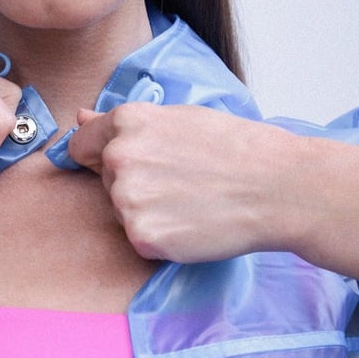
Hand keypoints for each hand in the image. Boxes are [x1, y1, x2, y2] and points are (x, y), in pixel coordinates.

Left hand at [68, 103, 290, 262]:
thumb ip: (123, 123)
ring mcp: (129, 199)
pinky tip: (192, 223)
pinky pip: (139, 239)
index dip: (102, 156)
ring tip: (191, 200)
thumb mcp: (179, 118)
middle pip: (104, 180)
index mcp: (128, 122)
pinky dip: (162, 238)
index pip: (82, 144)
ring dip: (147, 211)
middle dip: (133, 183)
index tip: (132, 165)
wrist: (278, 187)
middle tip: (181, 181)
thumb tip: (80, 118)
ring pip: (121, 211)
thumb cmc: (237, 148)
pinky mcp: (142, 236)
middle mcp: (120, 157)